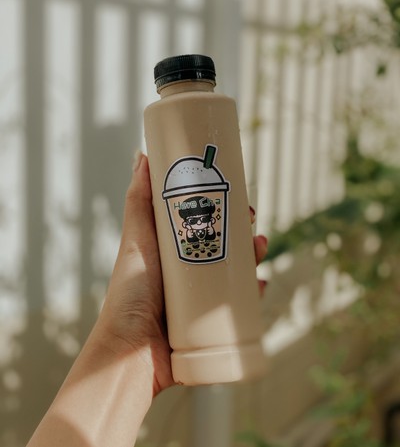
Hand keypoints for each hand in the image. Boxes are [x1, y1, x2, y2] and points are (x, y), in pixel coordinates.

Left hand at [97, 153, 267, 396]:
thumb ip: (139, 199)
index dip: (225, 208)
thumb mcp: (137, 238)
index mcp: (174, 250)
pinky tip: (260, 286)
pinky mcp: (211, 320)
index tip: (238, 196)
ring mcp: (200, 296)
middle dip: (243, 232)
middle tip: (253, 222)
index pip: (205, 222)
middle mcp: (188, 270)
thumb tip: (143, 156)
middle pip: (225, 245)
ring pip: (236, 272)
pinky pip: (239, 305)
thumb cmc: (130, 291)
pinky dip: (252, 294)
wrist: (132, 349)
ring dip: (253, 258)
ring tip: (260, 250)